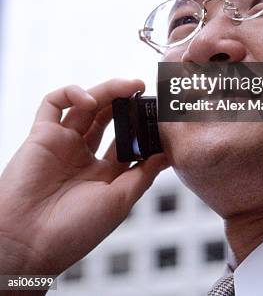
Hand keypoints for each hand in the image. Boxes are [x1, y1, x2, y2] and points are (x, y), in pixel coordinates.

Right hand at [0, 79, 168, 277]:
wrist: (28, 242)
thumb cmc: (75, 230)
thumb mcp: (119, 201)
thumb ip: (143, 174)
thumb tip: (167, 152)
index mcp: (102, 174)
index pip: (126, 139)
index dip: (142, 125)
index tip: (159, 114)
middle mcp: (82, 155)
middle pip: (108, 116)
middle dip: (126, 101)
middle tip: (144, 89)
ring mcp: (62, 143)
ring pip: (86, 105)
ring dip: (108, 90)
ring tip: (131, 86)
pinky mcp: (41, 135)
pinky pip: (52, 103)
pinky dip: (71, 93)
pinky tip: (90, 100)